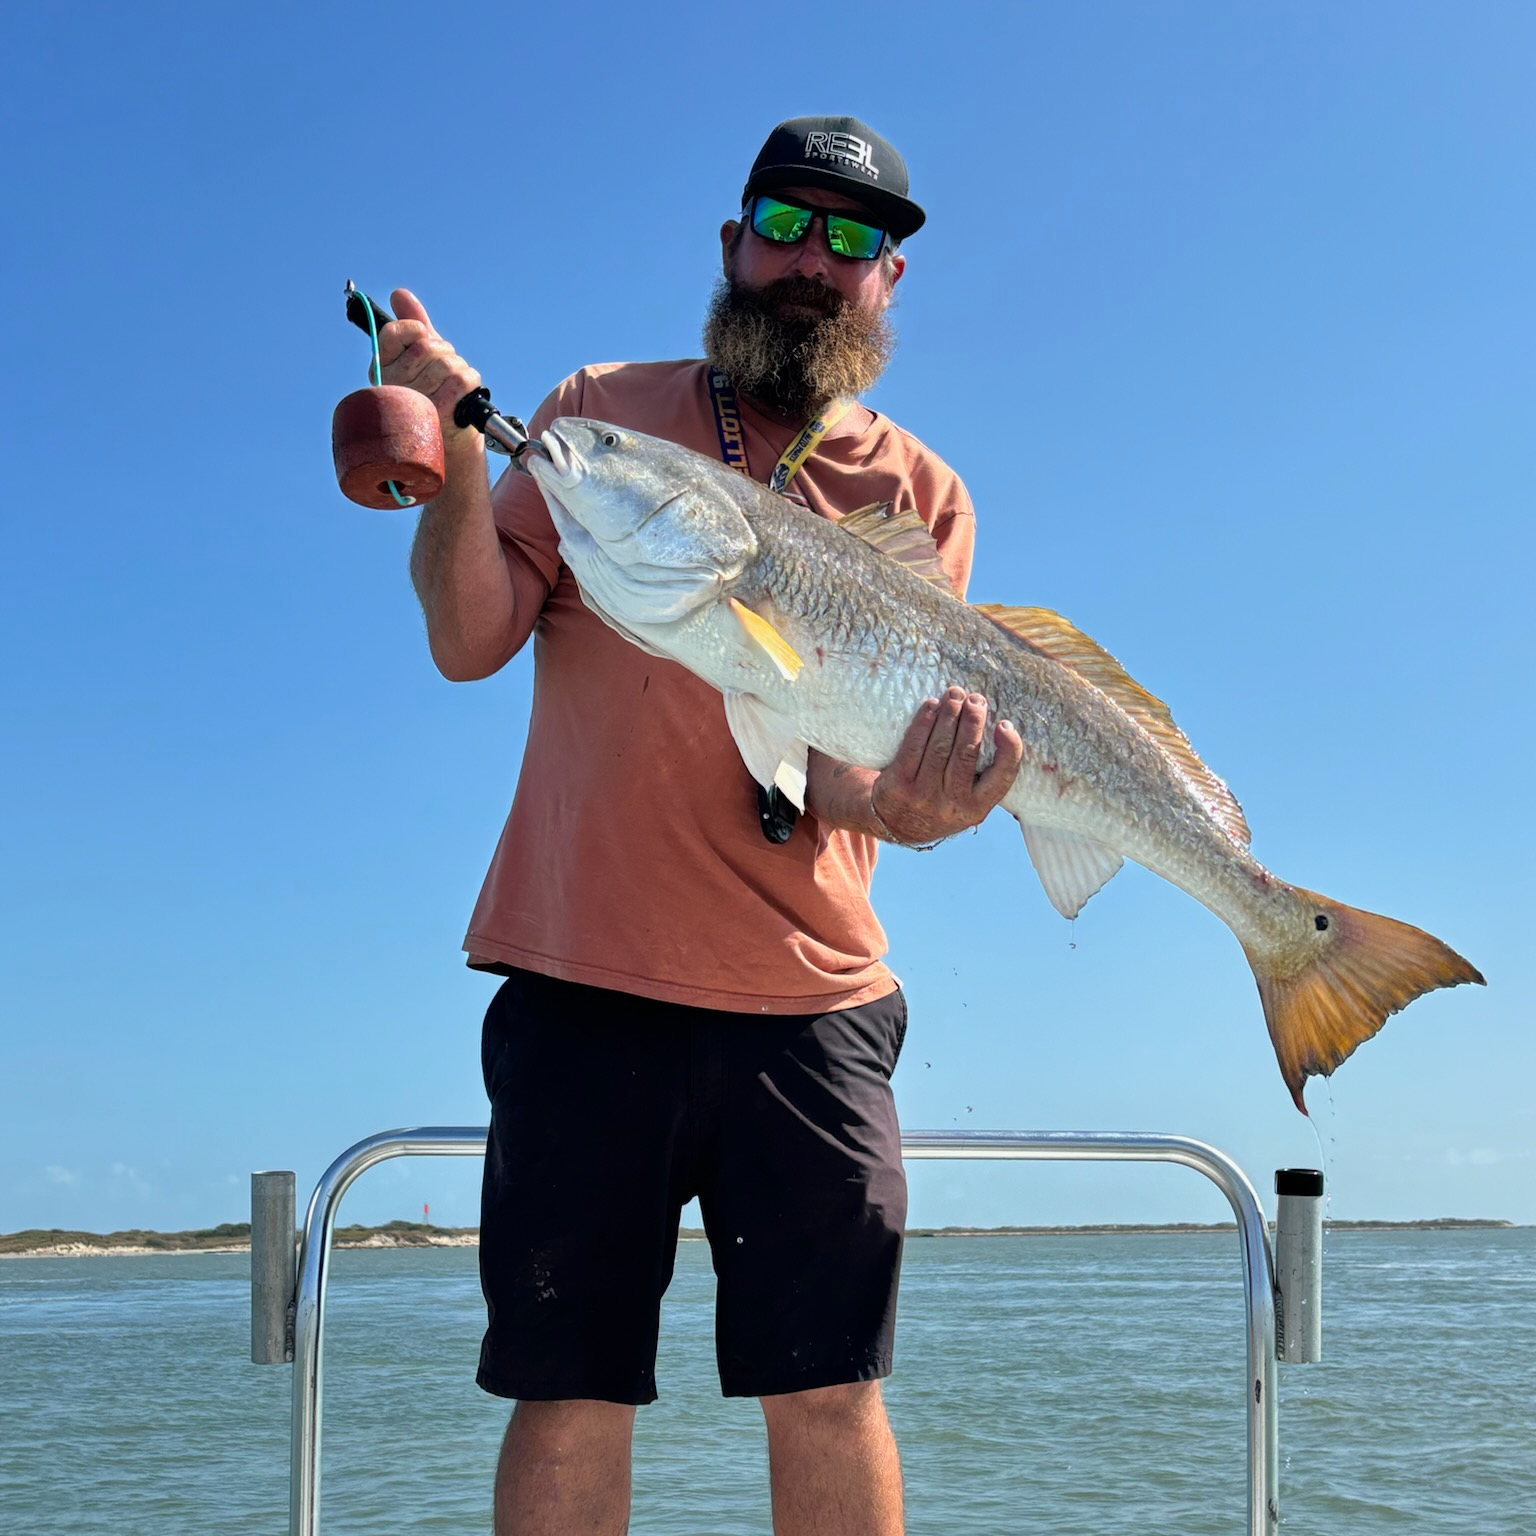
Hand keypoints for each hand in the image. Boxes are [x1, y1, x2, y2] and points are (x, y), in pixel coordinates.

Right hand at [376, 288, 482, 442]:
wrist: (446, 432)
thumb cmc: (432, 389)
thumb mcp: (419, 354)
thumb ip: (410, 323)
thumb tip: (399, 294)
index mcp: (381, 367)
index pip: (394, 332)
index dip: (415, 329)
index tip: (422, 336)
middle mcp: (393, 384)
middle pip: (427, 346)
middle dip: (443, 351)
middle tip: (442, 367)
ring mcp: (415, 399)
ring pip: (447, 362)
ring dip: (458, 367)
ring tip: (451, 383)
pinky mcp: (439, 411)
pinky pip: (463, 378)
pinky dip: (471, 380)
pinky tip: (462, 392)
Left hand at [869, 688, 1022, 844]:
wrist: (896, 823)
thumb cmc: (940, 801)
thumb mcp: (967, 801)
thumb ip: (983, 775)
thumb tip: (999, 726)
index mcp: (977, 808)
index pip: (1003, 777)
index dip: (1009, 749)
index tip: (1005, 725)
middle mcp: (952, 805)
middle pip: (966, 754)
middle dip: (972, 721)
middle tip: (975, 699)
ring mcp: (924, 796)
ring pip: (940, 747)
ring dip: (949, 715)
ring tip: (955, 694)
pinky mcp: (899, 785)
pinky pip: (914, 747)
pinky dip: (924, 722)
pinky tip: (931, 706)